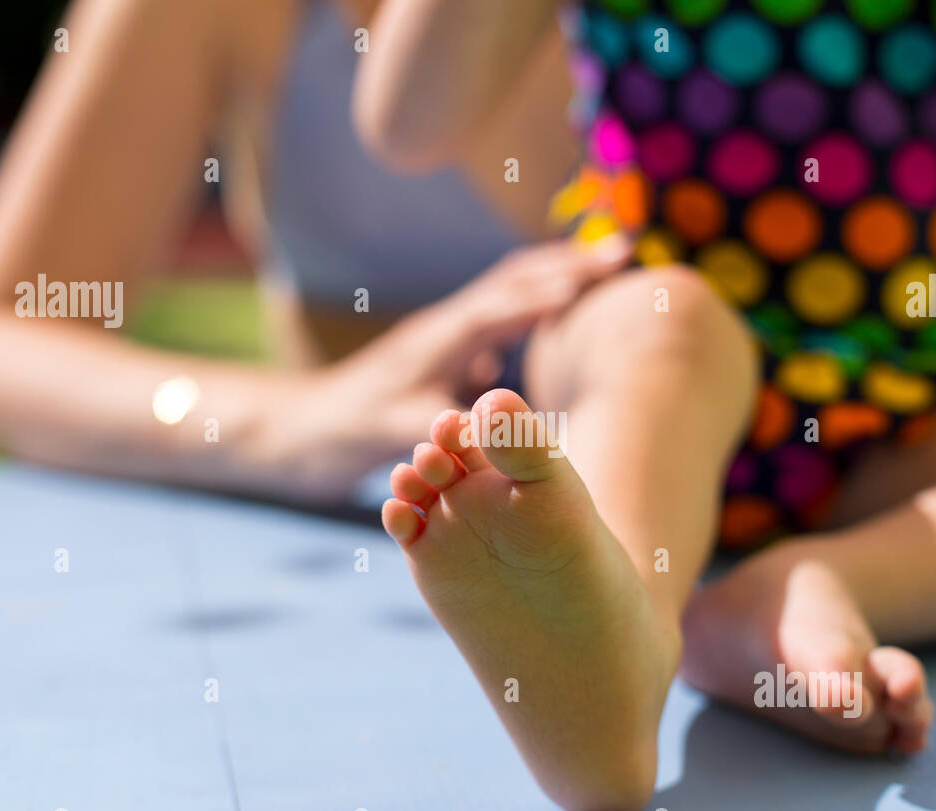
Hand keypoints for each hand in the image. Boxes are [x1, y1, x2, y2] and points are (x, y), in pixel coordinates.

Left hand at [295, 236, 631, 487]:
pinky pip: (505, 314)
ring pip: (512, 289)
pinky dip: (540, 303)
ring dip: (559, 273)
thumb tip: (492, 429)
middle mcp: (447, 325)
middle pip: (516, 279)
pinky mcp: (451, 349)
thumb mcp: (394, 433)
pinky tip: (562, 313)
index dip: (550, 291)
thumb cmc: (348, 432)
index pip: (503, 305)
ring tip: (608, 264)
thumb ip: (442, 426)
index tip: (599, 280)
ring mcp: (449, 333)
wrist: (308, 428)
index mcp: (439, 339)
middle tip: (627, 251)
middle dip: (570, 263)